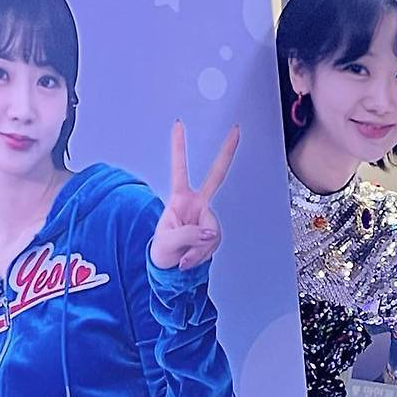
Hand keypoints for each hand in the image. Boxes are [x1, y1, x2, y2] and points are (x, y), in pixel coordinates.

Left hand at [149, 121, 239, 271]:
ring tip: (183, 257)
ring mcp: (207, 218)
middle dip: (226, 152)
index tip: (178, 124)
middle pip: (216, 176)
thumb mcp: (166, 243)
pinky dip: (202, 255)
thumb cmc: (162, 252)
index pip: (179, 169)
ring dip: (198, 248)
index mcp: (179, 199)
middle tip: (235, 131)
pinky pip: (213, 244)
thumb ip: (188, 235)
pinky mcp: (213, 233)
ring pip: (212, 230)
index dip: (178, 148)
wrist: (170, 271)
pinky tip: (190, 258)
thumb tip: (210, 234)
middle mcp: (196, 203)